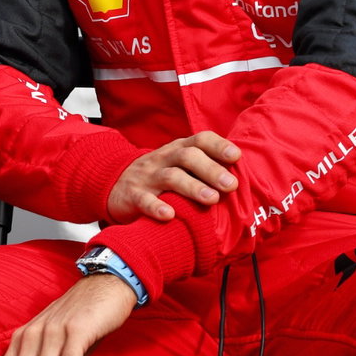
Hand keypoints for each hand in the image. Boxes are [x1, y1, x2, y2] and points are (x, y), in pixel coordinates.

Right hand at [107, 131, 241, 222]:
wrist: (112, 184)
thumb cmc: (156, 177)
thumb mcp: (177, 166)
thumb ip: (203, 169)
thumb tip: (243, 180)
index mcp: (177, 151)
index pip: (199, 140)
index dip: (218, 146)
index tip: (236, 156)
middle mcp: (163, 159)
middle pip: (187, 157)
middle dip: (211, 170)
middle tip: (231, 186)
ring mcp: (147, 177)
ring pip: (170, 176)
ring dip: (192, 187)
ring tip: (211, 200)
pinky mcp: (132, 195)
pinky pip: (143, 200)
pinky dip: (156, 207)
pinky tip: (169, 215)